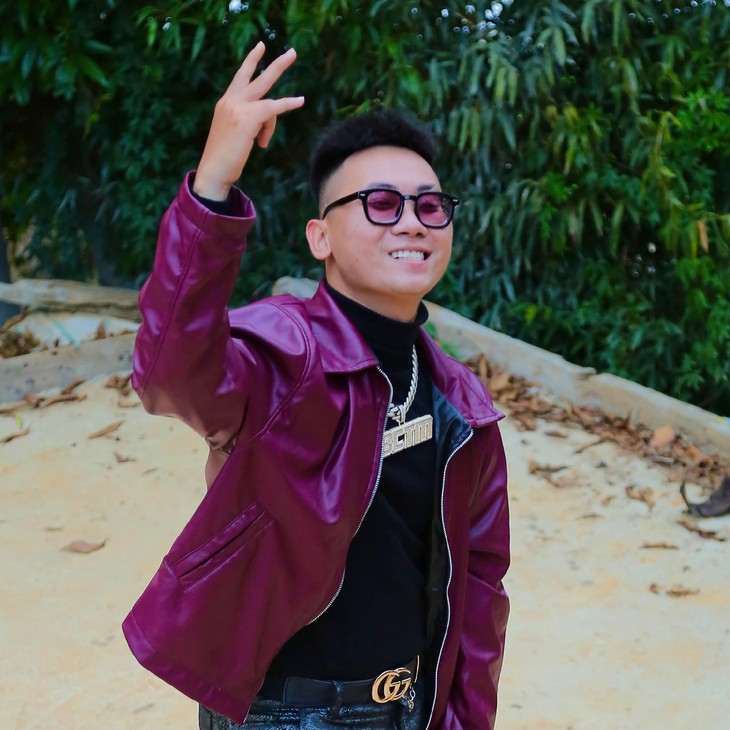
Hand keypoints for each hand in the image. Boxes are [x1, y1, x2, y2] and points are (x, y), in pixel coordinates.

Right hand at [193, 42, 303, 200]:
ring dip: (285, 102)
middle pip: (256, 76)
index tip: (260, 47)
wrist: (213, 170)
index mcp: (225, 103)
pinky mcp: (248, 117)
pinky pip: (273, 107)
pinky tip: (300, 101)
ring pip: (268, 96)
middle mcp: (230, 101)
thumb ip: (249, 125)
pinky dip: (287, 104)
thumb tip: (264, 130)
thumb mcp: (236, 136)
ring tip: (300, 101)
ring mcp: (238, 107)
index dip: (251, 61)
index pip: (240, 77)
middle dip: (277, 65)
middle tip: (292, 53)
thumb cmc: (224, 159)